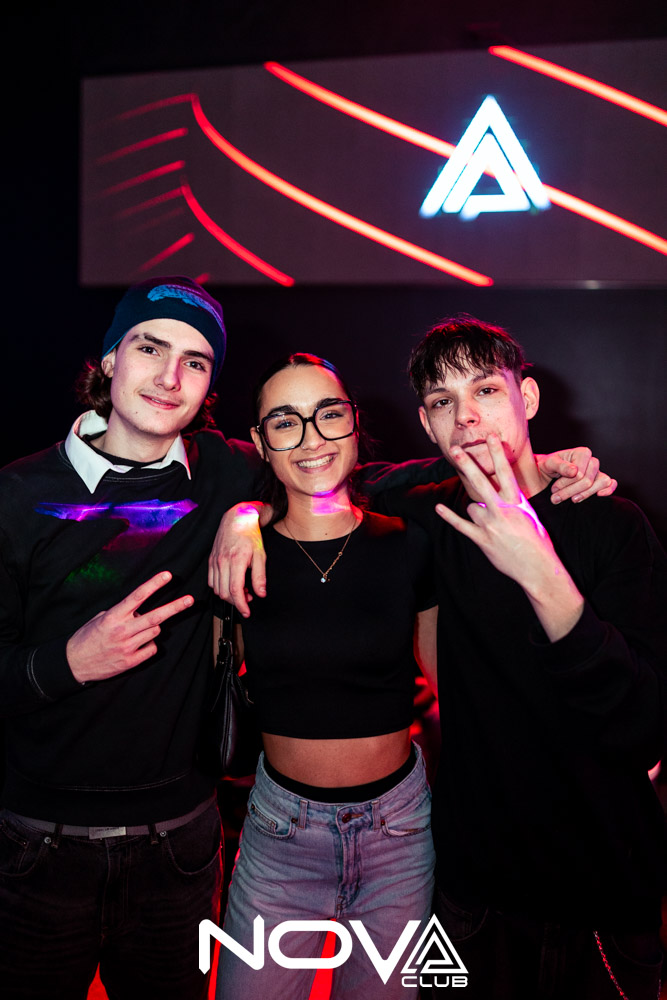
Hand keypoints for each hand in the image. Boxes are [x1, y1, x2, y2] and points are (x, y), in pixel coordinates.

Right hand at [66, 571, 193, 682]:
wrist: (74, 663)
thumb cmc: (87, 637)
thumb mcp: (100, 618)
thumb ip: (121, 613)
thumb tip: (139, 611)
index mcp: (114, 616)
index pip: (137, 596)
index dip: (154, 585)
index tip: (168, 575)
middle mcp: (122, 630)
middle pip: (155, 616)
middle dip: (175, 607)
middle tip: (190, 600)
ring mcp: (127, 646)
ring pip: (155, 632)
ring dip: (152, 629)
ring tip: (136, 632)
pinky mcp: (130, 661)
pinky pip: (151, 649)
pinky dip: (148, 645)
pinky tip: (136, 645)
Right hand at [207, 503, 266, 616]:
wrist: (236, 518)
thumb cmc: (250, 535)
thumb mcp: (261, 554)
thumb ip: (260, 576)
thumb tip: (260, 593)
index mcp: (236, 560)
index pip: (235, 590)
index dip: (241, 605)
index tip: (247, 612)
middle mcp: (222, 562)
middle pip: (225, 592)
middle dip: (237, 601)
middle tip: (249, 597)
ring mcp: (214, 561)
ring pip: (217, 589)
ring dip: (229, 595)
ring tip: (242, 589)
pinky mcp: (211, 561)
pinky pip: (211, 582)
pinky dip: (220, 588)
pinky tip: (231, 583)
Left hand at [436, 435, 583, 640]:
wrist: (537, 567)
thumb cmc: (537, 541)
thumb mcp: (530, 515)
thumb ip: (514, 502)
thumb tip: (503, 492)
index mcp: (517, 502)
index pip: (506, 472)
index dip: (497, 453)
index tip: (491, 437)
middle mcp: (502, 510)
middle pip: (481, 482)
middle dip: (467, 464)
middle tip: (455, 450)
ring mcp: (490, 525)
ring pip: (472, 507)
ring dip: (476, 511)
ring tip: (490, 522)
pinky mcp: (482, 539)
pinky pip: (461, 525)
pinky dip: (449, 517)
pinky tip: (438, 508)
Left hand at [536, 447, 616, 503]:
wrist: (548, 471)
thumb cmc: (549, 466)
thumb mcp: (549, 464)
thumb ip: (561, 466)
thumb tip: (574, 471)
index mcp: (582, 453)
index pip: (579, 474)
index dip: (566, 484)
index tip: (553, 489)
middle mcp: (591, 460)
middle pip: (588, 480)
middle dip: (571, 491)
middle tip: (556, 498)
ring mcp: (597, 471)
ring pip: (601, 483)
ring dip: (585, 494)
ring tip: (572, 499)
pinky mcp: (599, 480)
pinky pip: (610, 484)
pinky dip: (608, 490)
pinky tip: (599, 495)